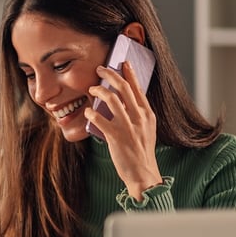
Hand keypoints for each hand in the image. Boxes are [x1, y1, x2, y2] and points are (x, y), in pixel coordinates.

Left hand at [84, 62, 161, 199]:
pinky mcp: (116, 137)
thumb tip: (125, 101)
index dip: (129, 73)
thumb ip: (138, 114)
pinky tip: (88, 111)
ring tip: (91, 89)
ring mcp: (128, 127)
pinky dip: (91, 113)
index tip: (122, 63)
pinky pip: (99, 119)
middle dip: (110, 74)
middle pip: (124, 88)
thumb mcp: (147, 129)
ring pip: (111, 99)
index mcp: (147, 114)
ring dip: (99, 91)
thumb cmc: (142, 151)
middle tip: (100, 69)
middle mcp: (139, 117)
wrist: (143, 173)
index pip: (138, 88)